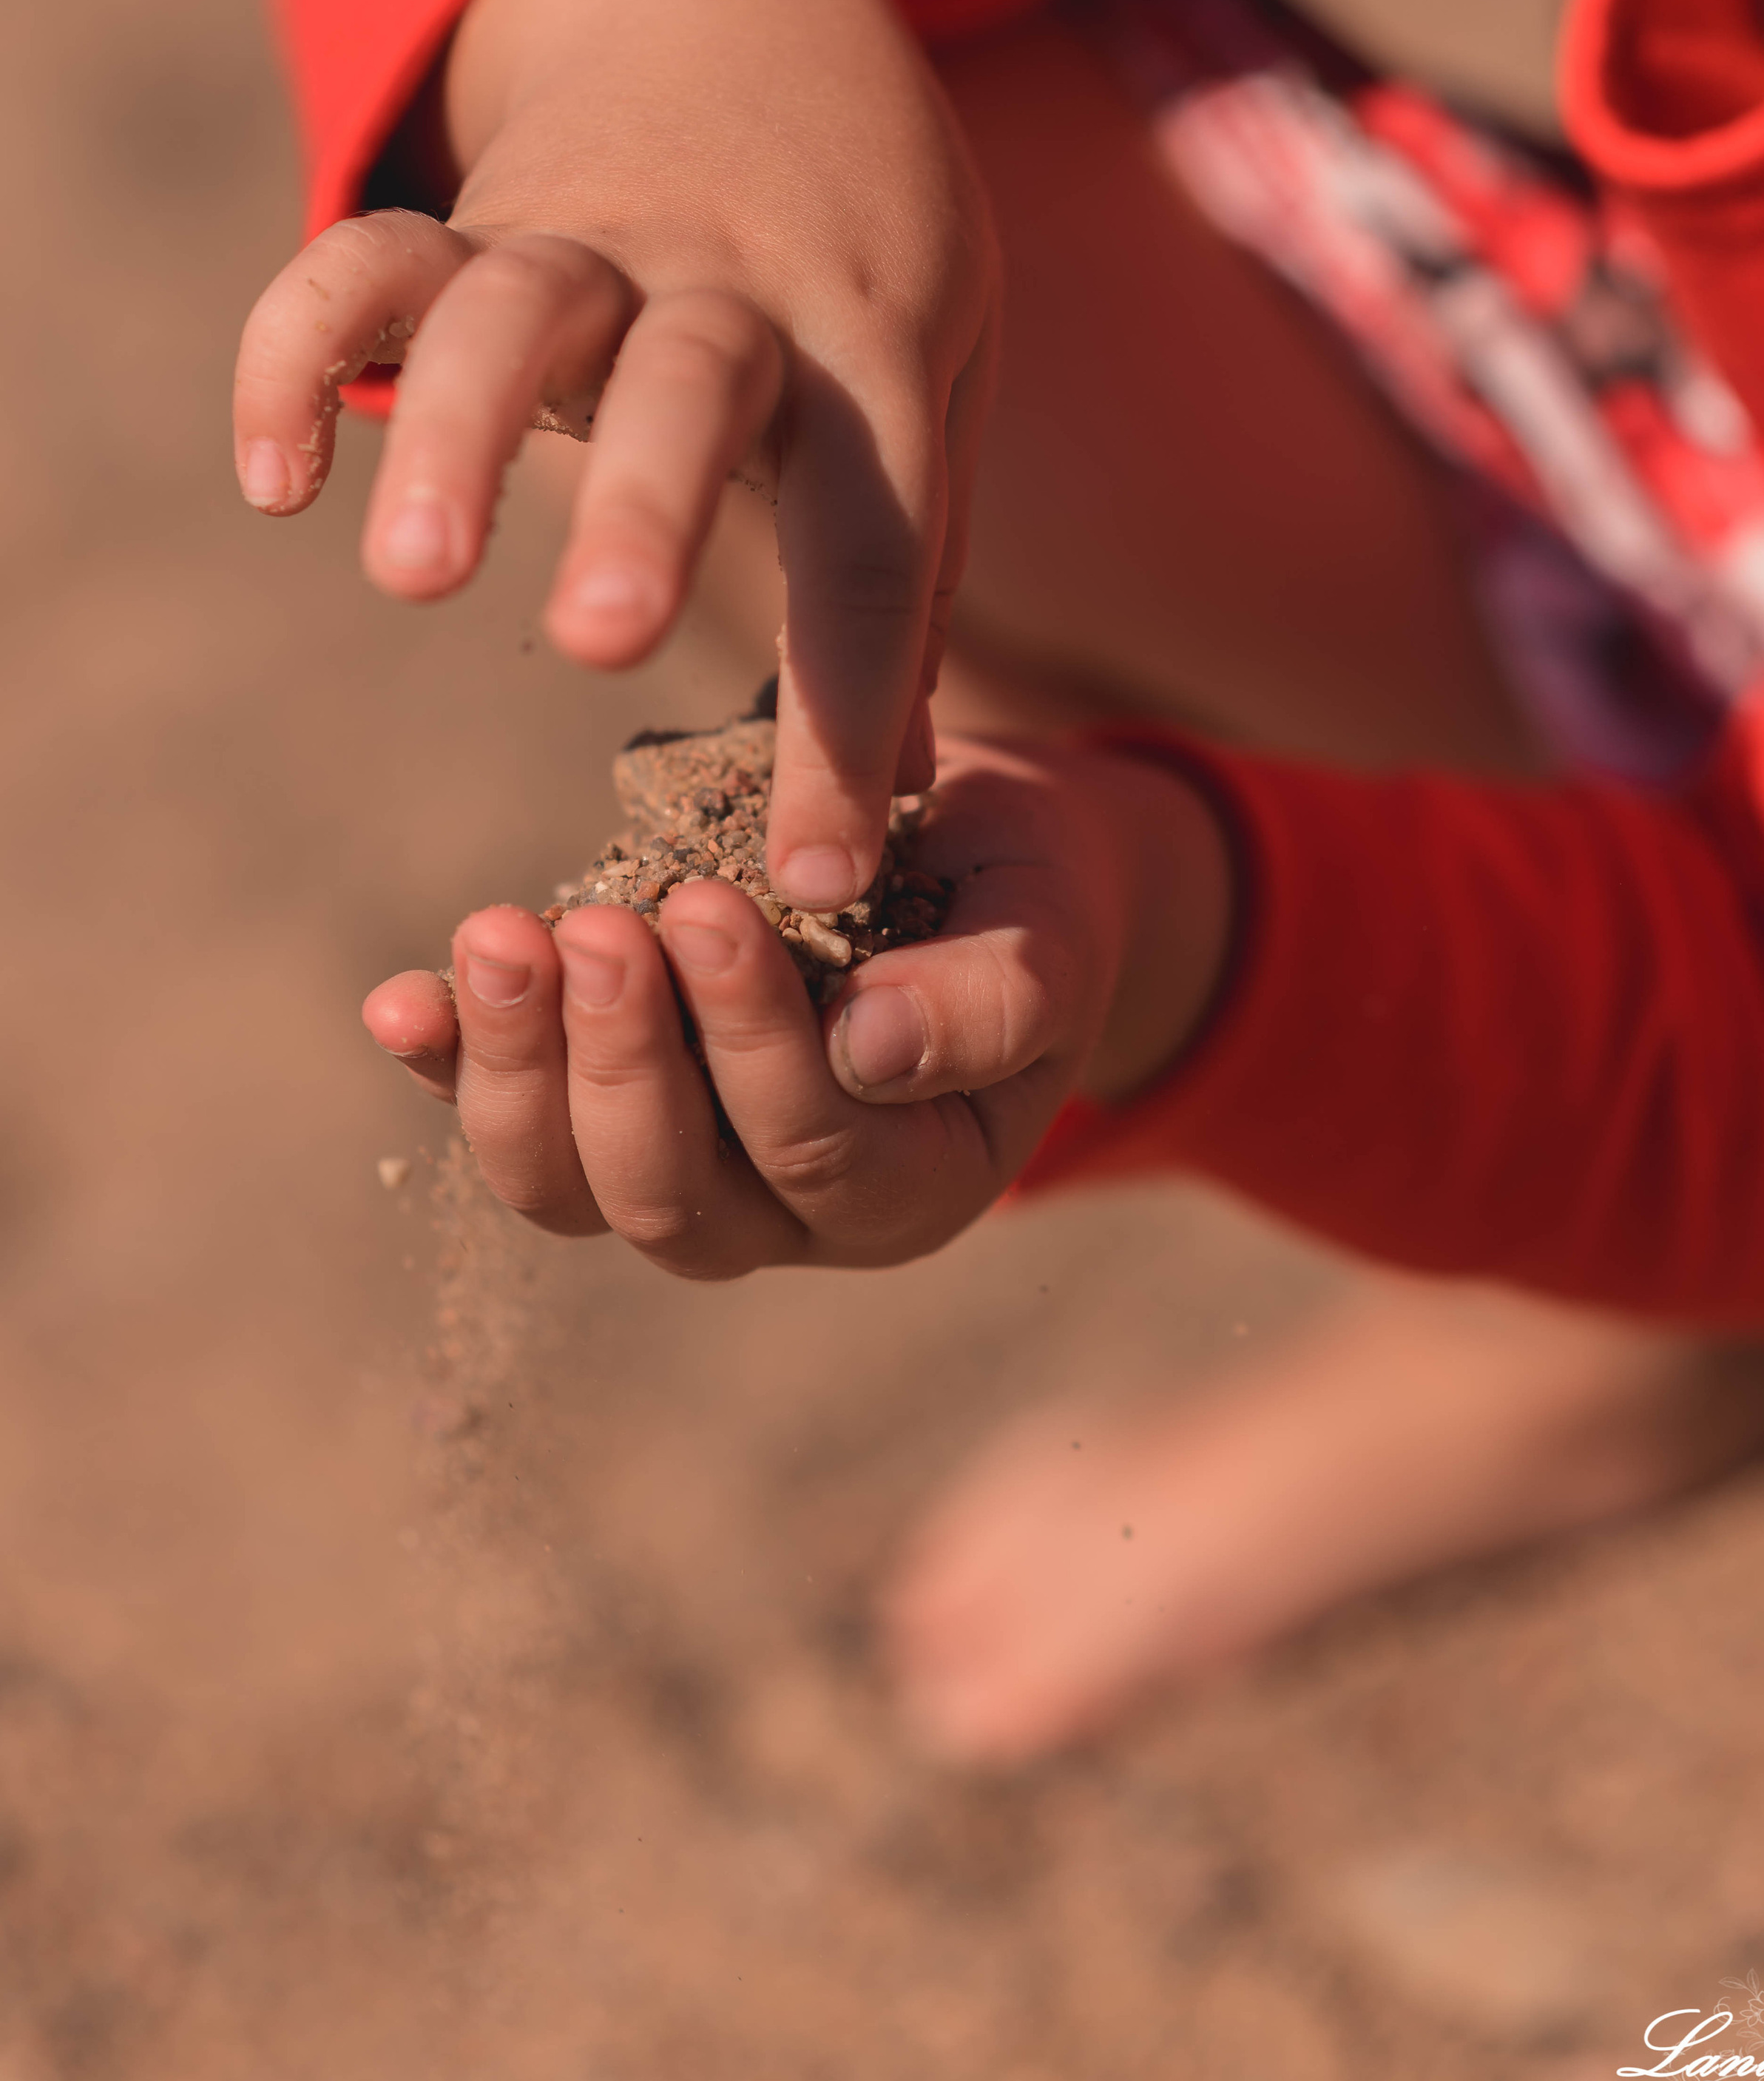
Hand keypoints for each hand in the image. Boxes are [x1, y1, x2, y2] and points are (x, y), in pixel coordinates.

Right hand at [234, 0, 998, 910]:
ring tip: (409, 575)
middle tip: (600, 640)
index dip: (850, 715)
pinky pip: (367, 263)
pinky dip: (304, 351)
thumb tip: (922, 772)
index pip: (873, 544)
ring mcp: (591, 233)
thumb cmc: (863, 235)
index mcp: (868, 345)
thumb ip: (919, 546)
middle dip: (642, 504)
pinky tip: (279, 483)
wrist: (751, 0)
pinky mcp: (472, 213)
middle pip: (690, 382)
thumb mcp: (940, 361)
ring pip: (514, 307)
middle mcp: (730, 282)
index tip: (818, 880)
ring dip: (455, 429)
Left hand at [361, 739, 1234, 1273]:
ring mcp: (685, 1173)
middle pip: (670, 1196)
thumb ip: (989, 1001)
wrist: (972, 863)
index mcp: (910, 1188)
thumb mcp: (1048, 932)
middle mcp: (787, 1216)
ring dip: (516, 1068)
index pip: (812, 1148)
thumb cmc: (1029, 898)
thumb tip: (869, 1049)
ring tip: (498, 934)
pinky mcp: (601, 1109)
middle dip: (623, 1060)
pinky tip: (398, 1004)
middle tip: (601, 924)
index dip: (745, 1039)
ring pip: (569, 1190)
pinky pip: (512, 1121)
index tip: (700, 904)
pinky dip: (450, 1065)